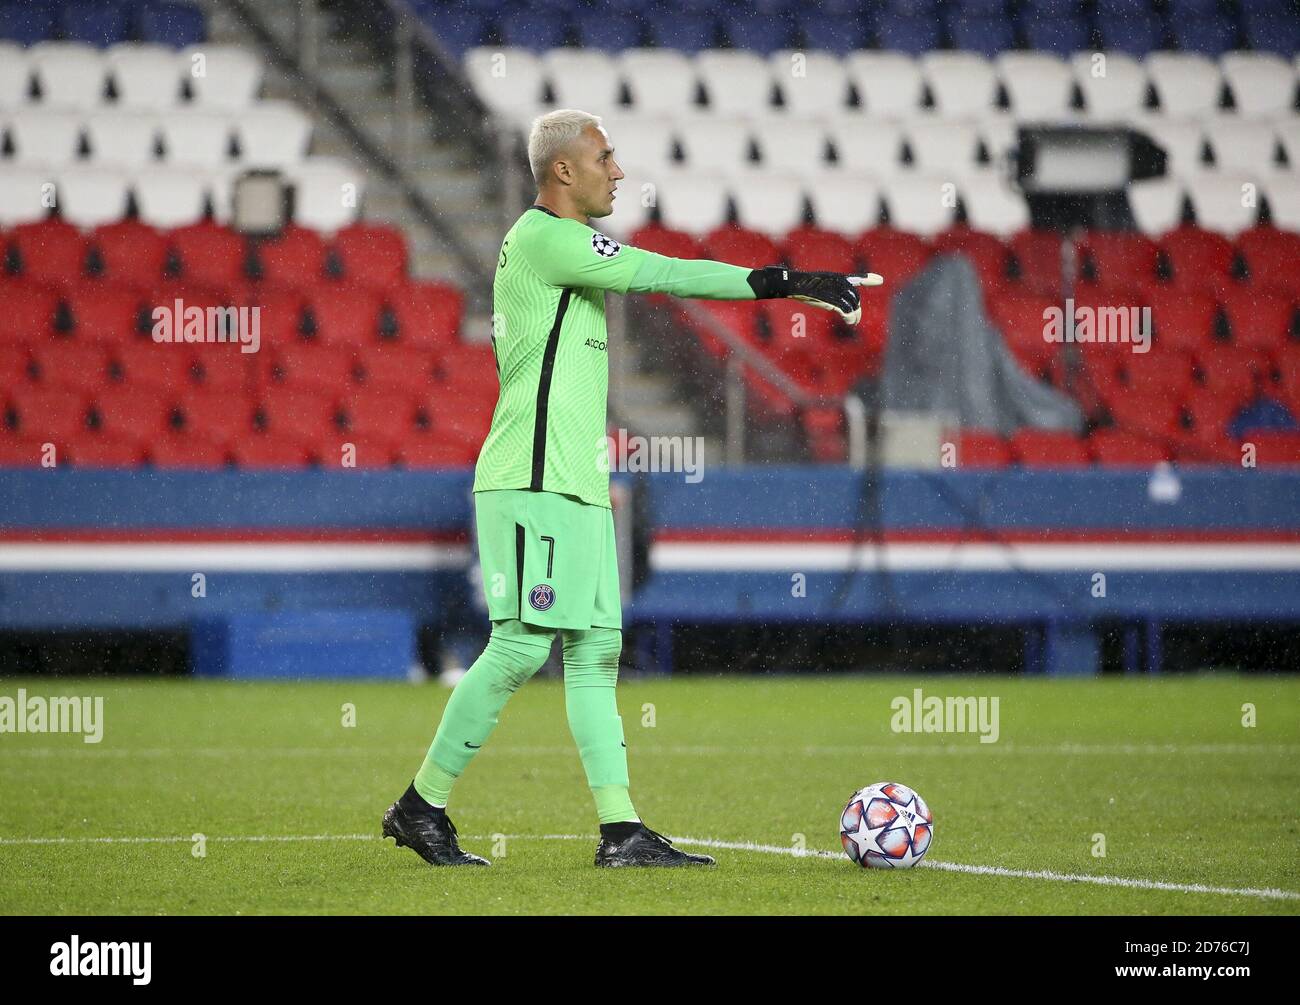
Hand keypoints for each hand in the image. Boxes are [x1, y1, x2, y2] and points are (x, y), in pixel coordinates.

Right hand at [747, 267, 883, 324]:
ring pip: (851, 303)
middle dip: (857, 307)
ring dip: (855, 314)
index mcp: (833, 278)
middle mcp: (835, 281)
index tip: (880, 280)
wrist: (787, 283)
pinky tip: (850, 321)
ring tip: (853, 322)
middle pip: (854, 295)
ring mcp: (832, 289)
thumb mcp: (814, 287)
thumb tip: (828, 299)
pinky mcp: (828, 298)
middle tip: (856, 318)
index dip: (867, 279)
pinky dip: (850, 316)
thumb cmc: (797, 286)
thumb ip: (825, 292)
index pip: (854, 279)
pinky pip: (845, 308)